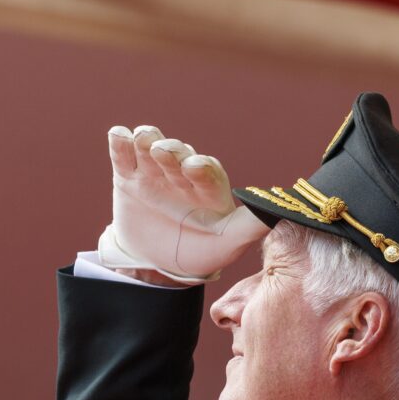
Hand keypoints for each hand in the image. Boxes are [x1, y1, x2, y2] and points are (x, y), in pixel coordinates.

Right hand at [99, 125, 269, 282]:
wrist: (158, 264)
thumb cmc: (201, 250)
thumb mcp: (228, 243)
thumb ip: (251, 225)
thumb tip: (280, 210)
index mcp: (209, 185)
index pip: (206, 169)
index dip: (200, 166)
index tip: (194, 167)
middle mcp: (182, 172)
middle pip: (176, 153)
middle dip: (171, 151)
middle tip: (162, 153)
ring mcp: (154, 171)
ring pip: (150, 146)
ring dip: (147, 139)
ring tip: (141, 141)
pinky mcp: (128, 175)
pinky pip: (123, 154)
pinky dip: (120, 142)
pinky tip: (118, 136)